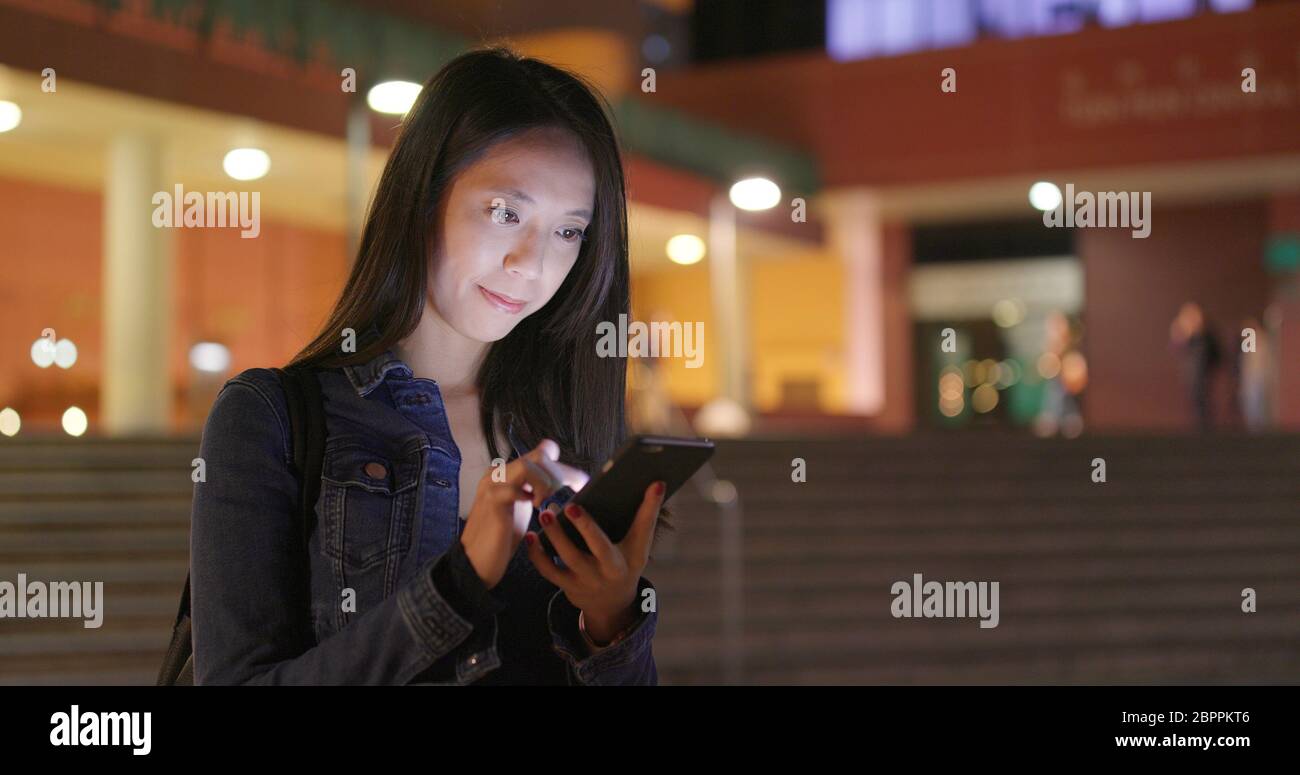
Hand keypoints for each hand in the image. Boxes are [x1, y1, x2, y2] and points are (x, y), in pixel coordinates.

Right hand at [460, 439, 589, 589]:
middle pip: (538, 455)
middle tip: (564, 495)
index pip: (541, 453)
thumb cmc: (500, 538)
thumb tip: (557, 480)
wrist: (475, 563)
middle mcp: (497, 474)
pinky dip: (530, 497)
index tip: (579, 483)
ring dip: (545, 484)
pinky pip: (514, 489)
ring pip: (527, 466)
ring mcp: (492, 486)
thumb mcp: (523, 509)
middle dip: (559, 474)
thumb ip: (535, 491)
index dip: (563, 466)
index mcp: (506, 474)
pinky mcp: (492, 502)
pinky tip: (534, 508)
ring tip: (545, 503)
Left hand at [525, 480, 665, 644]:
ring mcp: (587, 580)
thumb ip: (646, 516)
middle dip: (584, 525)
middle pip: (596, 546)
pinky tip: (531, 536)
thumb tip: (657, 483)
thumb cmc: (626, 564)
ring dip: (554, 536)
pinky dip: (537, 554)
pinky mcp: (568, 586)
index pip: (641, 531)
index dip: (646, 510)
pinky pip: (548, 570)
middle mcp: (609, 570)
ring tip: (545, 514)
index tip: (651, 485)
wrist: (611, 604)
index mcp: (630, 557)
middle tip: (569, 505)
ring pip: (567, 558)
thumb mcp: (639, 545)